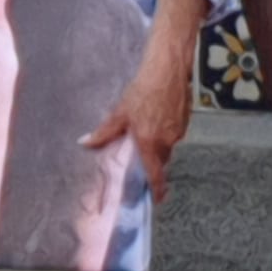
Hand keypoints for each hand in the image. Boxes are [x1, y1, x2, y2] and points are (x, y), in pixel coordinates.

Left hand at [87, 34, 196, 199]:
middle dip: (151, 160)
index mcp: (150, 143)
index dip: (157, 189)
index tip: (158, 199)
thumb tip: (86, 143)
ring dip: (157, 143)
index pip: (155, 174)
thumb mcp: (120, 113)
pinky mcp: (184, 122)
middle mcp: (167, 141)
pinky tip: (157, 116)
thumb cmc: (143, 90)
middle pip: (160, 160)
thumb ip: (104, 132)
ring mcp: (178, 132)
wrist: (167, 71)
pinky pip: (174, 134)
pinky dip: (165, 131)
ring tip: (147, 125)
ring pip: (167, 146)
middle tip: (142, 152)